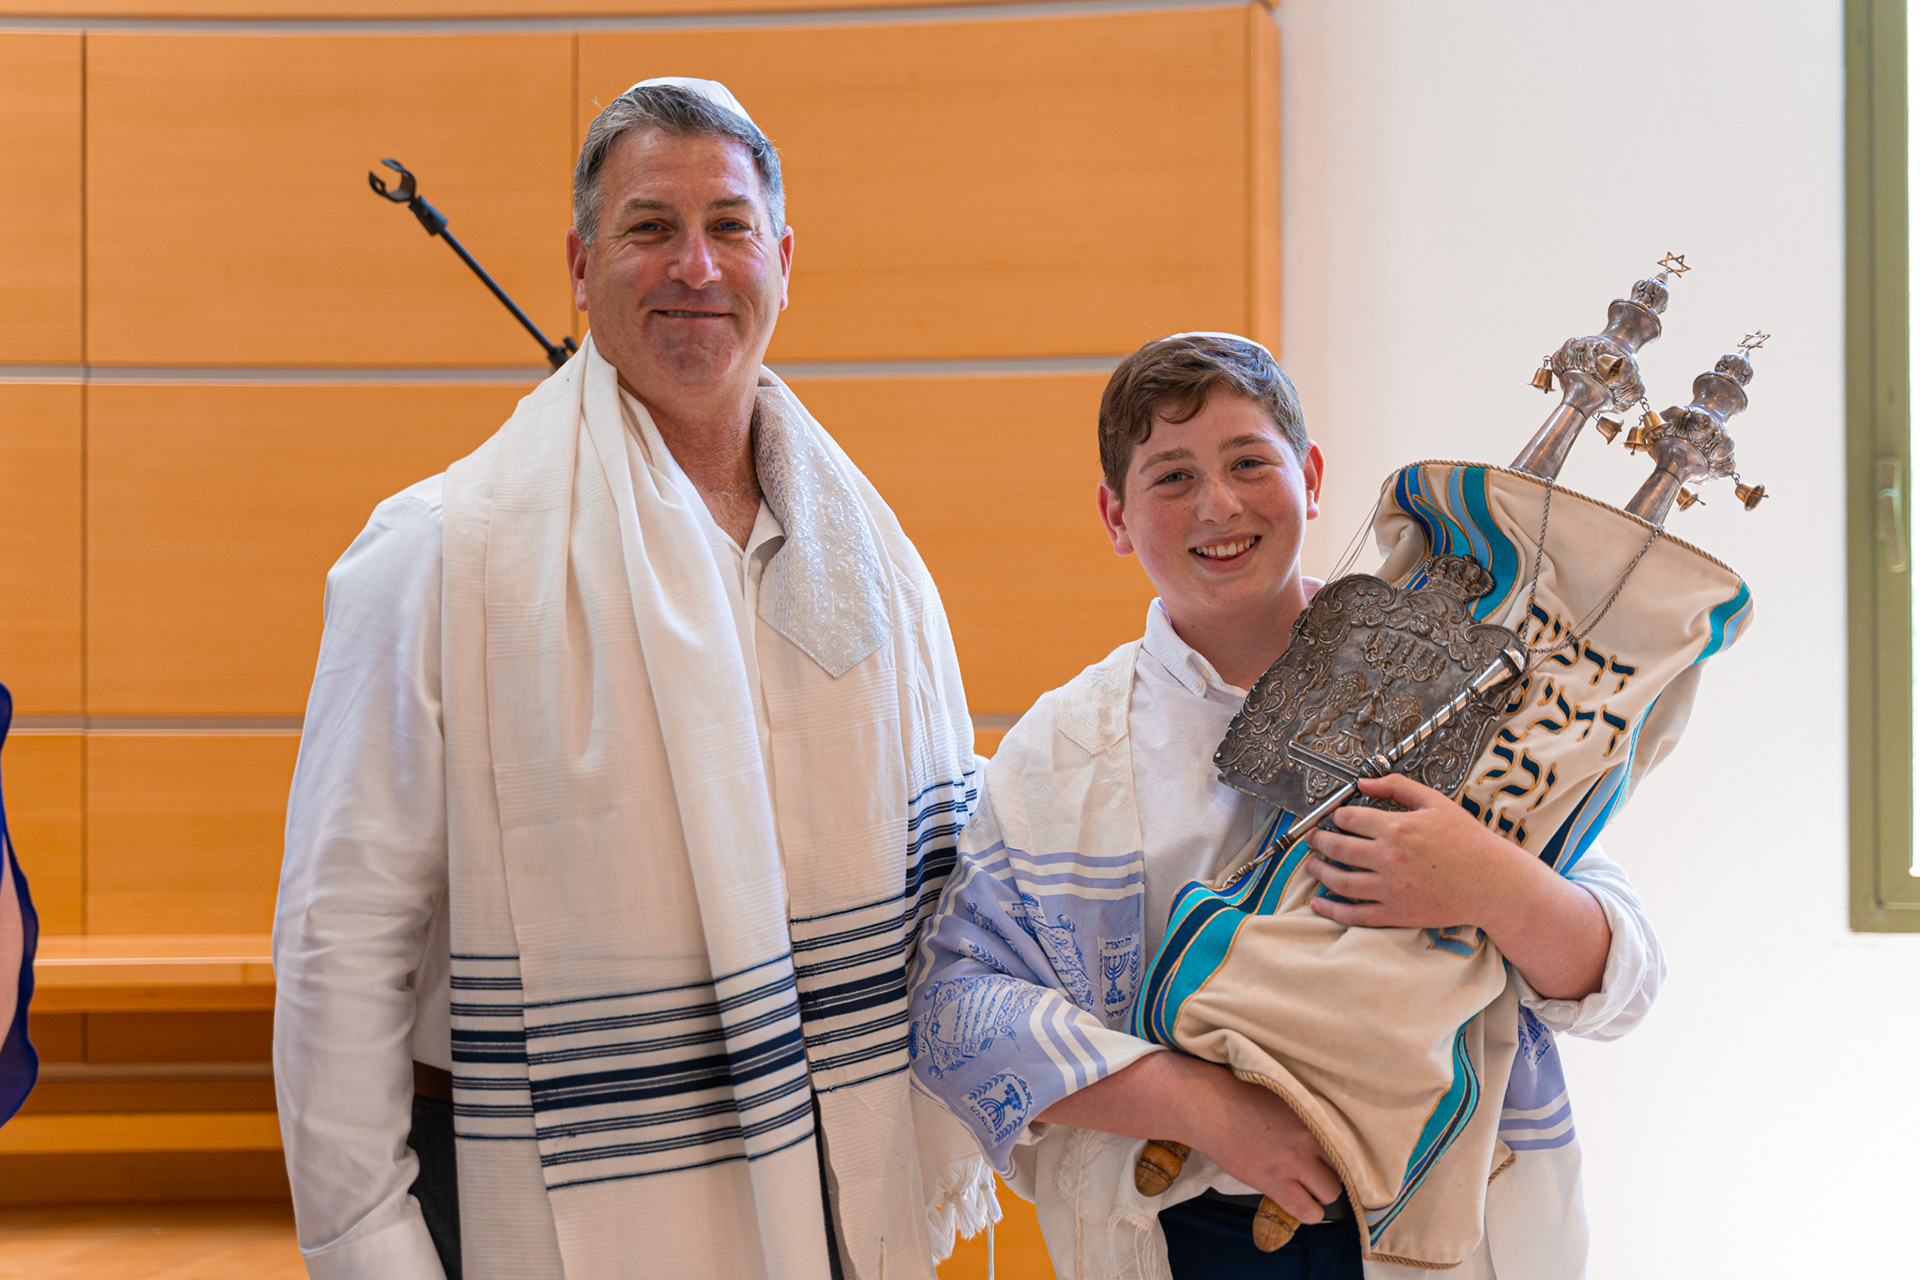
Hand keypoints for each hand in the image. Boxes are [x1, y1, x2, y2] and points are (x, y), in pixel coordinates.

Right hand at [1182, 1065, 1342, 1223]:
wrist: (1209, 1107)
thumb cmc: (1239, 1096)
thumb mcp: (1283, 1097)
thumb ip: (1304, 1116)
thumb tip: (1317, 1130)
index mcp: (1312, 1116)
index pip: (1347, 1145)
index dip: (1338, 1156)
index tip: (1329, 1160)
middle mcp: (1309, 1140)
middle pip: (1342, 1170)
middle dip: (1330, 1175)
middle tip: (1314, 1175)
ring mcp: (1293, 1163)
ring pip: (1329, 1194)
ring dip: (1320, 1196)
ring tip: (1306, 1190)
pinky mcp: (1273, 1182)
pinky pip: (1305, 1211)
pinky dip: (1306, 1212)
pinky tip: (1297, 1203)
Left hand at [1301, 772, 1529, 930]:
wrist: (1493, 882)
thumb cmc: (1469, 842)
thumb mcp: (1436, 803)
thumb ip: (1397, 786)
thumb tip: (1364, 782)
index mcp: (1397, 828)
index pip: (1348, 819)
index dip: (1334, 817)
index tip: (1332, 818)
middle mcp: (1389, 858)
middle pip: (1337, 848)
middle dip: (1318, 841)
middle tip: (1312, 839)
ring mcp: (1390, 888)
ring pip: (1339, 881)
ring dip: (1318, 872)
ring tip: (1311, 865)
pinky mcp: (1396, 913)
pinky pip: (1355, 914)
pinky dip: (1332, 909)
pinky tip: (1319, 903)